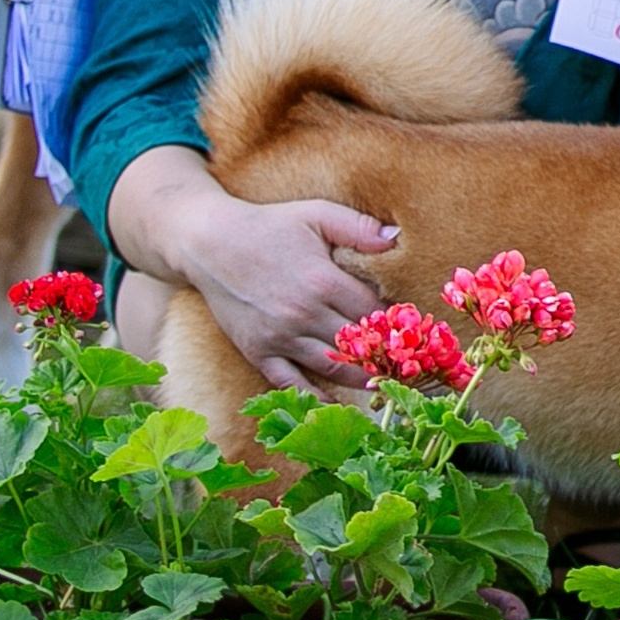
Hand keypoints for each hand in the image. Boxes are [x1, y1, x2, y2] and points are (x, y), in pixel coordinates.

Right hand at [175, 194, 396, 391]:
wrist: (208, 243)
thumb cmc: (269, 225)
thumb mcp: (316, 215)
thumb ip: (358, 227)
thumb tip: (396, 237)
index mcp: (324, 281)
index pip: (375, 312)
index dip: (396, 321)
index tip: (411, 327)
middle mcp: (303, 314)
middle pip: (359, 345)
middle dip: (386, 353)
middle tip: (407, 361)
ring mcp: (279, 337)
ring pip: (332, 367)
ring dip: (362, 377)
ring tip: (386, 381)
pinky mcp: (258, 351)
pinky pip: (290, 383)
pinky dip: (315, 397)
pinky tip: (337, 404)